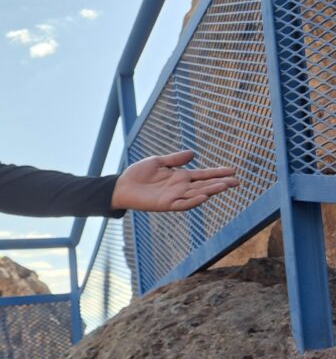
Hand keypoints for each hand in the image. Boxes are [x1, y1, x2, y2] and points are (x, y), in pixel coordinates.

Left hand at [111, 149, 237, 211]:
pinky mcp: (166, 204)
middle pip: (205, 185)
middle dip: (220, 183)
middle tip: (237, 181)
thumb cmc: (138, 174)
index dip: (217, 173)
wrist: (122, 185)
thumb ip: (175, 159)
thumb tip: (193, 153)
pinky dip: (193, 201)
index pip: (203, 175)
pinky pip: (182, 204)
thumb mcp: (158, 162)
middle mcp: (180, 187)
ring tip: (225, 186)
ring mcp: (174, 196)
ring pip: (197, 194)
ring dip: (211, 190)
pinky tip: (204, 196)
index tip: (232, 170)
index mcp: (180, 177)